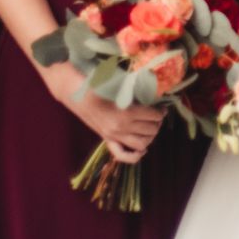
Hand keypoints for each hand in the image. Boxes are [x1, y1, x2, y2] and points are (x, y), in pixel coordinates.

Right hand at [42, 62, 165, 163]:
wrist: (76, 92)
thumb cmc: (99, 82)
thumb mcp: (121, 84)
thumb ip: (138, 90)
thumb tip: (156, 91)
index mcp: (127, 112)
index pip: (153, 116)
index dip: (161, 111)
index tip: (162, 107)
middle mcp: (121, 127)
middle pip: (150, 130)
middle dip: (157, 122)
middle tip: (157, 115)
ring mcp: (114, 136)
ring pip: (142, 143)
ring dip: (150, 136)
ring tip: (150, 127)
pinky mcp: (107, 139)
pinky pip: (122, 155)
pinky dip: (134, 156)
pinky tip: (142, 150)